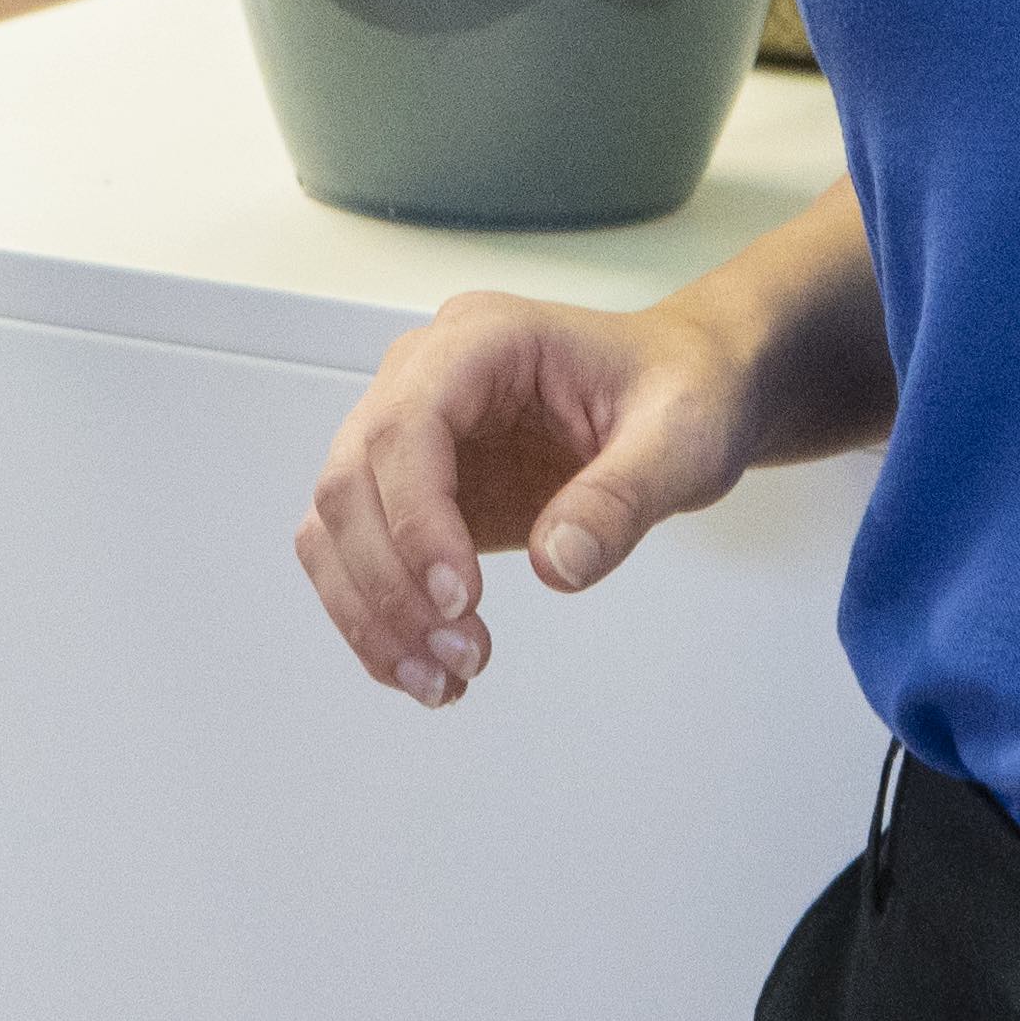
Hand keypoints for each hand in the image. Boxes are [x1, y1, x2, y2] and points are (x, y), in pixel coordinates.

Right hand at [296, 290, 753, 709]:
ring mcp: (410, 436)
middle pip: (351, 479)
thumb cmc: (680, 389)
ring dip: (372, 614)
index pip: (406, 423)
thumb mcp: (682, 436)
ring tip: (443, 681)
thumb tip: (559, 564)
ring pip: (335, 526)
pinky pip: (357, 557)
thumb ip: (623, 496)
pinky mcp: (414, 493)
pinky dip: (377, 620)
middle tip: (464, 656)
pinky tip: (428, 669)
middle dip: (391, 584)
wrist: (684, 392)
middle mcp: (425, 378)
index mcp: (482, 340)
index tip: (459, 599)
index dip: (416, 518)